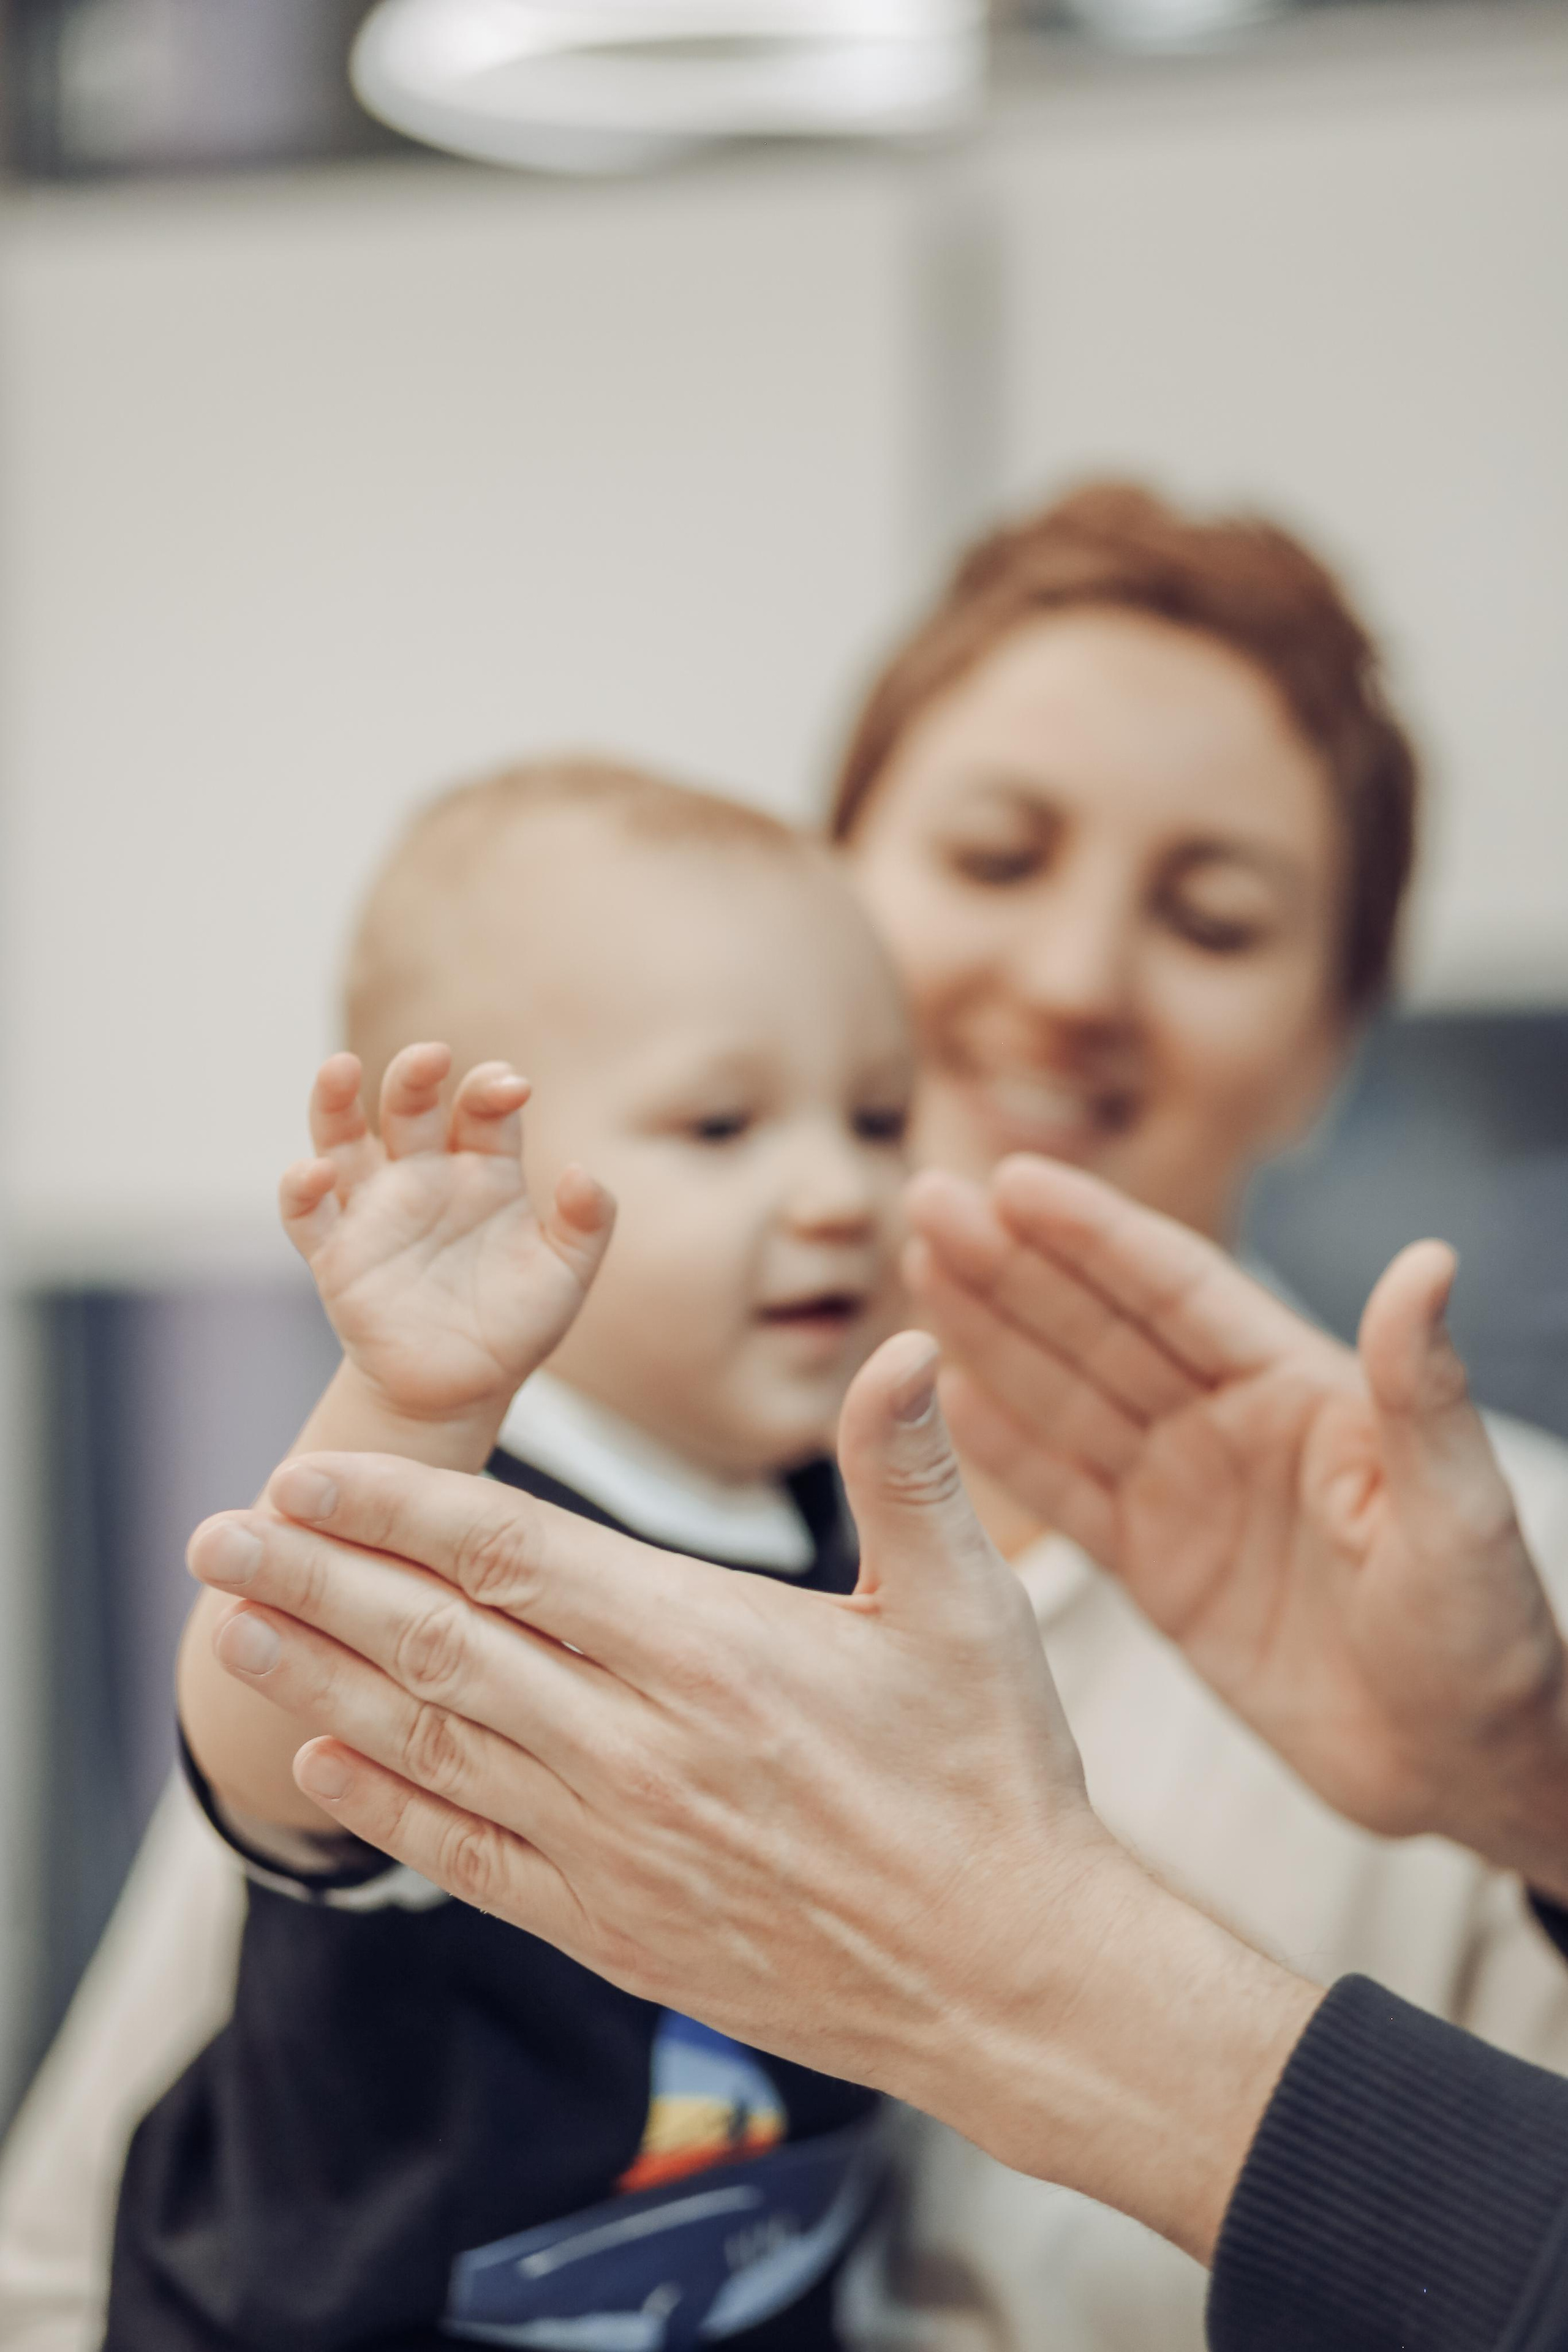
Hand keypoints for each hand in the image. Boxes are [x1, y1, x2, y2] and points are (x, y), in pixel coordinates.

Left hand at [186, 1332, 1315, 2261]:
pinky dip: (384, 1808)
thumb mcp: (971, 1605)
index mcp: (706, 1649)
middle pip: (437, 1644)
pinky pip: (467, 1857)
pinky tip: (319, 1766)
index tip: (306, 1478)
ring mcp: (612, 1844)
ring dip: (319, 1682)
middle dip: (314, 1583)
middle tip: (216, 1536)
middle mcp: (635, 1745)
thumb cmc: (992, 1776)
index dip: (395, 1513)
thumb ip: (909, 1470)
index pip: (512, 1557)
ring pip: (431, 1744)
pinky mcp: (613, 1924)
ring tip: (233, 1633)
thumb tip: (910, 1343)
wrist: (1004, 1976)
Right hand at [281, 1045, 613, 1430]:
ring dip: (334, 1101)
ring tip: (340, 1068)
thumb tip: (582, 1173)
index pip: (482, 1109)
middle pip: (410, 1105)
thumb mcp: (567, 1274)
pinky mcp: (338, 1256)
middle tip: (432, 1056)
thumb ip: (588, 1223)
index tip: (513, 1087)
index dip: (492, 1088)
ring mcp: (377, 1213)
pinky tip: (314, 1173)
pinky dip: (300, 1189)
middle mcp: (425, 1177)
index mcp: (484, 1171)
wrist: (464, 1391)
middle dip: (416, 1074)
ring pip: (342, 1140)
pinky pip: (306, 1215)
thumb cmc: (516, 1325)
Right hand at [906, 1156, 1567, 1896]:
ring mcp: (1190, 1495)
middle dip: (1013, 1264)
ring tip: (921, 1271)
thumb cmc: (1491, 1642)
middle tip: (927, 1202)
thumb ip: (1422, 1388)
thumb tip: (1431, 1260)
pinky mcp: (1160, 1571)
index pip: (1176, 1289)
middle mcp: (1234, 1426)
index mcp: (1302, 1391)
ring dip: (992, 1336)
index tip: (1012, 1181)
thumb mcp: (1461, 1514)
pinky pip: (1066, 1495)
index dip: (1092, 1233)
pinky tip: (944, 1401)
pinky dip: (1003, 1450)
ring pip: (1068, 1398)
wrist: (1467, 1773)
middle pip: (1101, 1327)